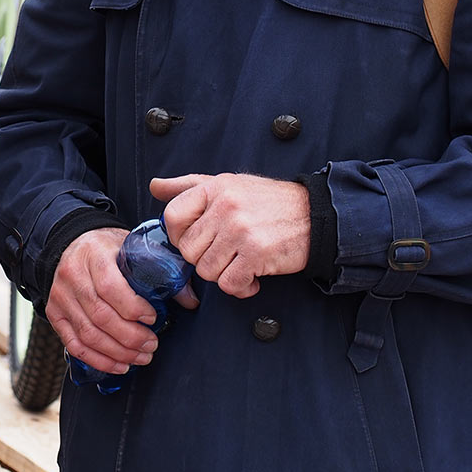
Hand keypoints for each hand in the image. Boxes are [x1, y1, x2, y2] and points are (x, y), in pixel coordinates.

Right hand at [45, 228, 158, 375]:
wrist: (71, 243)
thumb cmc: (107, 248)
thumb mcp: (132, 248)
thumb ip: (161, 270)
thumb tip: (190, 300)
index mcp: (94, 254)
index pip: (110, 286)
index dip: (133, 307)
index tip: (153, 317)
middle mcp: (73, 276)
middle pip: (100, 316)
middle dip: (130, 337)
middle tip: (152, 345)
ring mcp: (61, 297)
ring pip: (88, 334)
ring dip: (117, 352)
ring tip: (140, 357)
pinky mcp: (55, 315)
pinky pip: (74, 345)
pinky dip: (98, 360)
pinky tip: (118, 364)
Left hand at [150, 173, 310, 298]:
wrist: (316, 215)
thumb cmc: (268, 202)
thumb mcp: (228, 184)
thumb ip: (189, 186)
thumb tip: (155, 187)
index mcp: (214, 187)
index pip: (172, 216)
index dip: (179, 235)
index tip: (196, 239)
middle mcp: (225, 206)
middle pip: (188, 249)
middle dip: (203, 258)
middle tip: (225, 254)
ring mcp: (240, 230)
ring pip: (206, 270)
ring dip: (222, 274)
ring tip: (240, 264)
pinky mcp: (257, 254)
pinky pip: (229, 284)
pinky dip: (240, 287)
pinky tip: (252, 278)